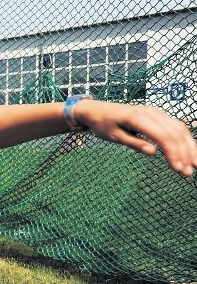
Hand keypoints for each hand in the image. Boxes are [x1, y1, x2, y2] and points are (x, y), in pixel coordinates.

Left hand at [76, 99, 196, 177]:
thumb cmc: (103, 124)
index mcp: (139, 117)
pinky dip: (185, 140)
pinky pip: (176, 127)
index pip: (163, 136)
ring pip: (180, 129)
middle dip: (184, 153)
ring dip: (189, 148)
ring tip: (195, 166)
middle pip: (176, 133)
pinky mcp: (158, 116)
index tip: (177, 168)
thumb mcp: (114, 137)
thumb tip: (153, 153)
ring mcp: (157, 113)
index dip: (172, 152)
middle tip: (188, 173)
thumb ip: (134, 143)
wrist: (98, 110)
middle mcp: (152, 112)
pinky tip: (190, 153)